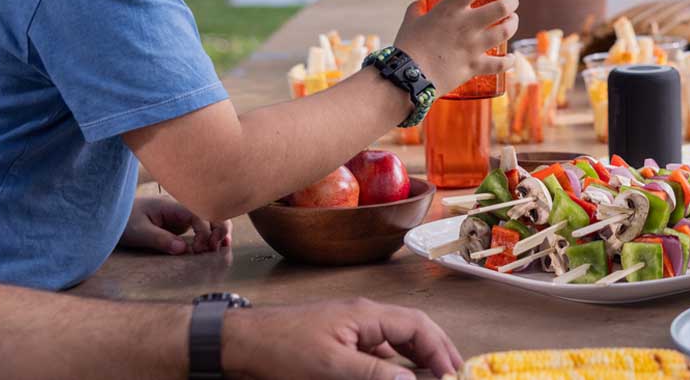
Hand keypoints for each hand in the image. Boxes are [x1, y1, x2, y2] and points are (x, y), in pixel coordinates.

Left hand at [123, 195, 229, 254]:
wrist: (109, 215)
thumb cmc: (122, 222)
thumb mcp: (139, 232)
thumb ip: (161, 240)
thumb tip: (184, 249)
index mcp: (171, 205)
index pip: (198, 215)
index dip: (204, 232)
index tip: (199, 249)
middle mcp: (179, 208)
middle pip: (209, 212)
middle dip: (219, 228)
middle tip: (219, 247)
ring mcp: (180, 215)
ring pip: (208, 218)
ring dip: (218, 230)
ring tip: (223, 246)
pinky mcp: (178, 224)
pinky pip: (199, 226)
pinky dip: (210, 234)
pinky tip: (215, 244)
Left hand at [220, 299, 459, 379]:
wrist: (236, 342)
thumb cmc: (279, 348)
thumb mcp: (329, 366)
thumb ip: (373, 373)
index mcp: (366, 315)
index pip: (417, 327)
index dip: (440, 350)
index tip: (453, 374)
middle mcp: (362, 318)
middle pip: (411, 330)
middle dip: (434, 352)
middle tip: (451, 375)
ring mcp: (348, 329)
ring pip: (394, 341)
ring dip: (414, 358)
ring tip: (431, 375)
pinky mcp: (335, 343)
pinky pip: (374, 350)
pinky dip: (390, 363)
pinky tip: (394, 374)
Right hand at [388, 0, 515, 92]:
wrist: (405, 77)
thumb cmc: (406, 48)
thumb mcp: (410, 22)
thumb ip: (417, 9)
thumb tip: (421, 1)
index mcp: (449, 10)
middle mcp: (466, 25)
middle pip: (502, 7)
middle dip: (512, 1)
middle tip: (511, 1)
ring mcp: (473, 46)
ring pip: (506, 31)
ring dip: (513, 24)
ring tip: (512, 21)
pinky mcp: (475, 66)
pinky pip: (501, 64)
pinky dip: (509, 60)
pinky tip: (511, 57)